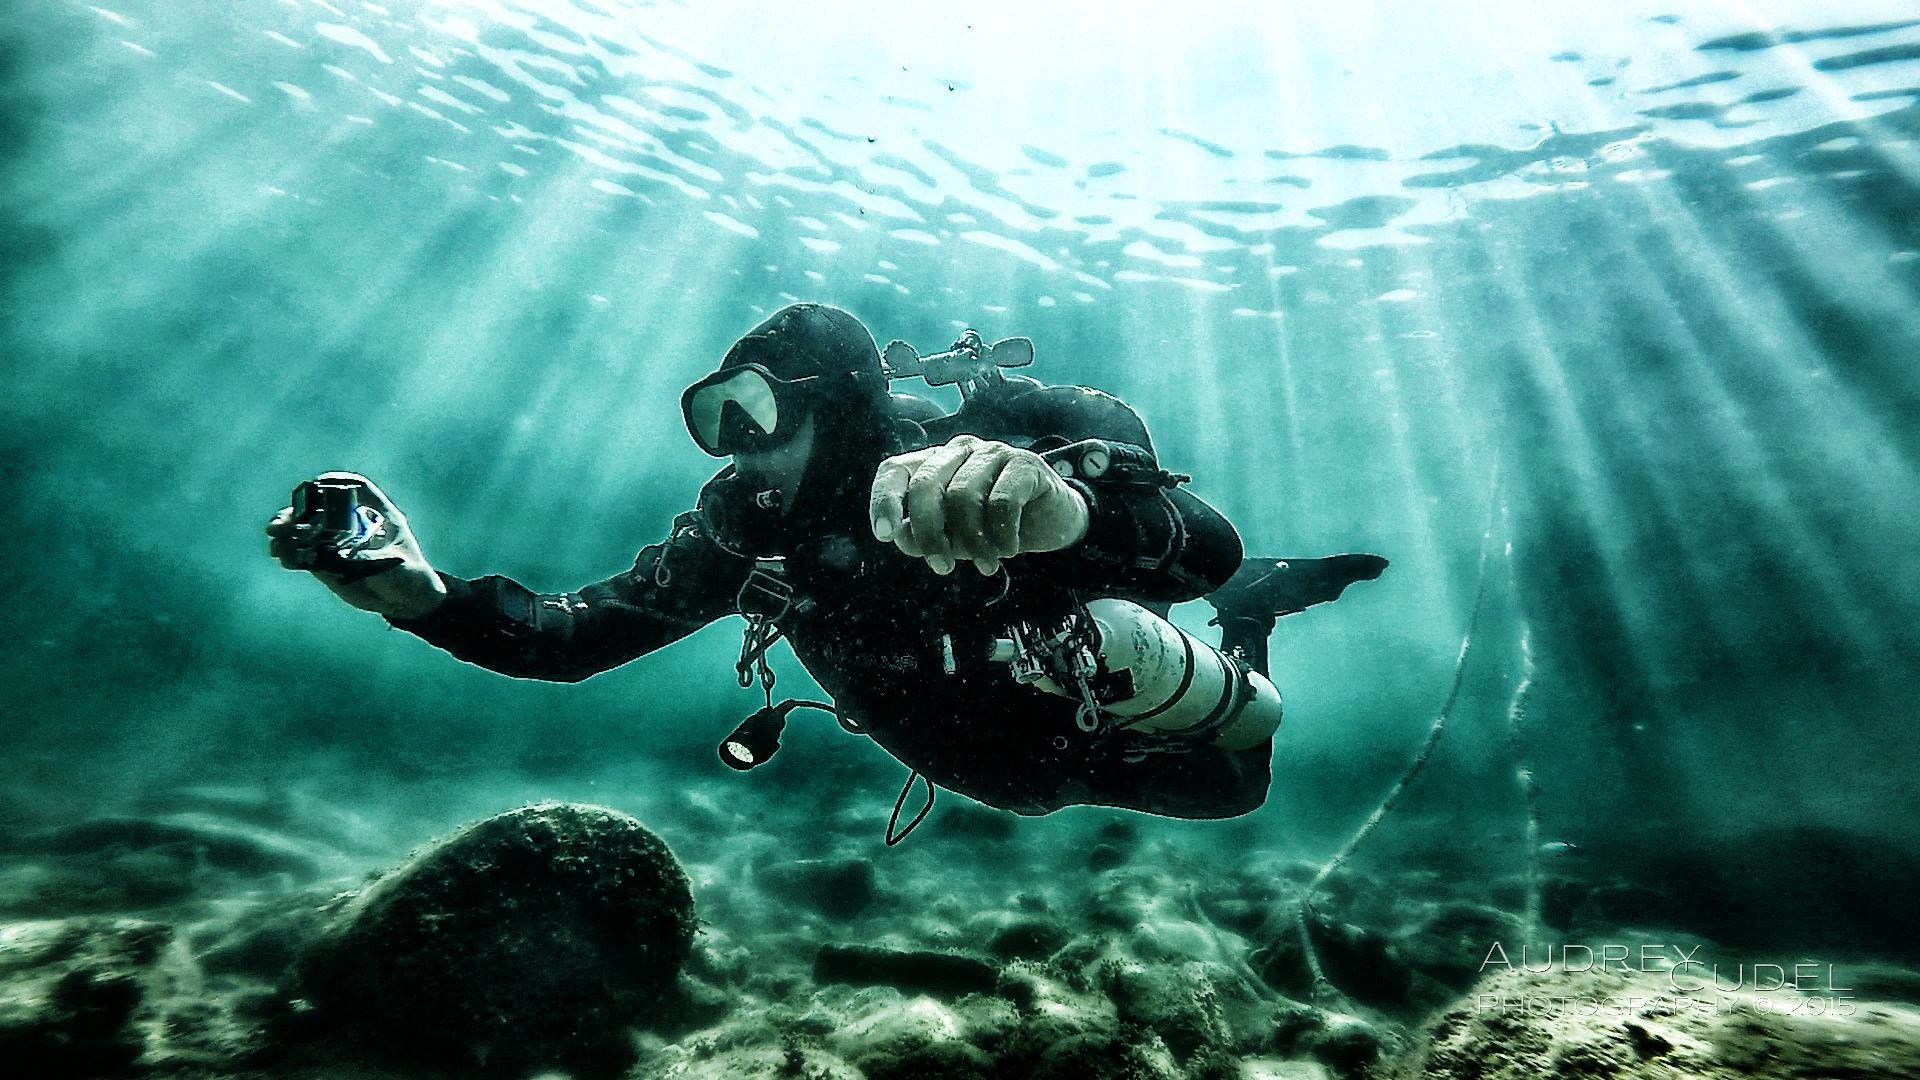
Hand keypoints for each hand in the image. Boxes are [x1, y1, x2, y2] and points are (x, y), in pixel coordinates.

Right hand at [266, 472, 447, 619]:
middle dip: (298, 512)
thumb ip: (368, 558)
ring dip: (288, 534)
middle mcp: (353, 523)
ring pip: (307, 530)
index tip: (317, 484)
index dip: (337, 482)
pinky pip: (305, 555)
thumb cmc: (410, 577)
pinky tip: (283, 558)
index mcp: (377, 514)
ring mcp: (337, 542)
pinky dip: (292, 554)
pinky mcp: (327, 562)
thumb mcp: (394, 567)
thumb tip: (339, 555)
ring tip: (276, 544)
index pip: (356, 488)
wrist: (406, 602)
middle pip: (322, 507)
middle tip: (280, 524)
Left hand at [869, 436, 1089, 575]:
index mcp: (933, 464)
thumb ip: (923, 536)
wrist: (1052, 521)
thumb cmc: (993, 527)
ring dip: (972, 541)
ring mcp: (992, 452)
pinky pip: (1002, 503)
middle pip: (925, 485)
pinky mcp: (1025, 464)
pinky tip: (1009, 550)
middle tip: (941, 567)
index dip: (884, 500)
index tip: (884, 535)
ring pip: (963, 496)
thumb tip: (901, 536)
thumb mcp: (952, 538)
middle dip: (929, 532)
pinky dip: (1002, 535)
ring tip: (986, 565)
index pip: (895, 471)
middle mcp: (959, 451)